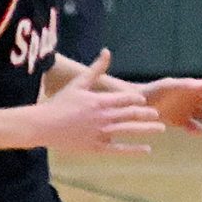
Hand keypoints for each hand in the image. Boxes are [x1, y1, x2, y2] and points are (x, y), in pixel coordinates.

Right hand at [34, 49, 162, 152]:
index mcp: (101, 101)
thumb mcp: (78, 84)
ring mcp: (100, 133)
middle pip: (133, 114)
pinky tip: (147, 149)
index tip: (142, 101)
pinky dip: (134, 149)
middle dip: (147, 113)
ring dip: (148, 129)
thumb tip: (107, 52)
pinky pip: (119, 149)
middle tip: (156, 114)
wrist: (40, 125)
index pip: (128, 99)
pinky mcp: (95, 147)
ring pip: (130, 130)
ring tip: (160, 128)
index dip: (137, 100)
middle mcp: (104, 117)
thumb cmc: (58, 104)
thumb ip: (96, 69)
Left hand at [133, 75, 201, 133]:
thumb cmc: (153, 90)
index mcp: (194, 88)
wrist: (137, 103)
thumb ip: (185, 85)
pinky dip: (197, 130)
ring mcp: (188, 111)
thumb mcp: (168, 86)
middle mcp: (194, 100)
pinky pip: (193, 127)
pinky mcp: (180, 122)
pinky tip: (201, 132)